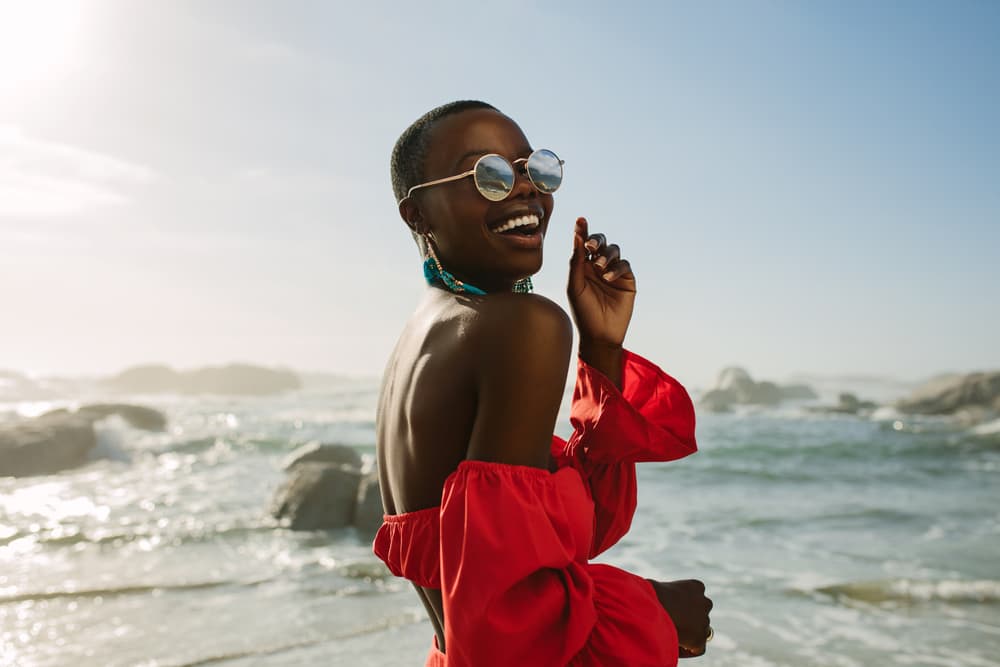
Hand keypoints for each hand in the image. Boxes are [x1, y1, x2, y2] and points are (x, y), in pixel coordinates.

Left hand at [567, 217, 635, 347]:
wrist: (600, 334)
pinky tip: (608, 278)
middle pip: (601, 241)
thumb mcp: (574, 286)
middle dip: (596, 239)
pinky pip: (625, 264)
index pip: (582, 243)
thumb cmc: (583, 312)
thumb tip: (576, 236)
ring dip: (606, 255)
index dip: (582, 230)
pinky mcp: (627, 280)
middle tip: (591, 244)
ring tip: (599, 268)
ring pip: (614, 250)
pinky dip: (616, 268)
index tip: (580, 220)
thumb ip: (575, 262)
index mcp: (582, 266)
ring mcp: (614, 271)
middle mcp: (598, 265)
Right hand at [648, 579, 713, 657]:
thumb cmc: (649, 594)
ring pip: (700, 631)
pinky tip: (671, 646)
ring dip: (688, 635)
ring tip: (669, 637)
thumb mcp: (662, 588)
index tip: (672, 612)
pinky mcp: (700, 638)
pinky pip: (698, 649)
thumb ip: (668, 595)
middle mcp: (705, 602)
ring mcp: (705, 621)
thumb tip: (657, 602)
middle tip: (672, 625)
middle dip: (689, 620)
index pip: (696, 598)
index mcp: (697, 586)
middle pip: (700, 614)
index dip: (684, 606)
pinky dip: (687, 650)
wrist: (652, 605)